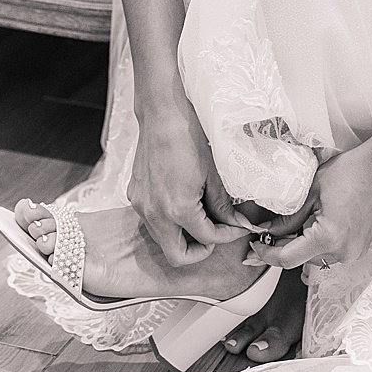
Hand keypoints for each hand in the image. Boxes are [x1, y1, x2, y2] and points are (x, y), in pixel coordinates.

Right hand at [130, 93, 252, 264]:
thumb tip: (237, 223)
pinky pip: (152, 220)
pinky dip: (169, 221)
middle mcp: (155, 213)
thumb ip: (224, 207)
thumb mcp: (213, 176)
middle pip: (176, 256)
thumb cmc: (186, 138)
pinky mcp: (134, 196)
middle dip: (199, 250)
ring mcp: (141, 205)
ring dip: (183, 236)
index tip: (236, 227)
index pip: (206, 239)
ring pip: (162, 239)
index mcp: (178, 209)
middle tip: (214, 235)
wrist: (161, 116)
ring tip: (200, 216)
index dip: (227, 236)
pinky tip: (182, 202)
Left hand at [249, 140, 371, 272]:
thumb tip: (268, 231)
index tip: (253, 247)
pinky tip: (308, 226)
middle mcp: (343, 252)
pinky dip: (315, 243)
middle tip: (264, 234)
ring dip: (299, 246)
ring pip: (314, 258)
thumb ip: (288, 217)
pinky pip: (329, 253)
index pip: (288, 258)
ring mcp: (354, 253)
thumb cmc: (351, 172)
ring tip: (287, 226)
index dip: (266, 254)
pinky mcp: (359, 248)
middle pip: (300, 260)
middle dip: (281, 248)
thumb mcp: (310, 191)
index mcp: (329, 238)